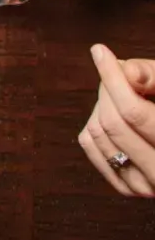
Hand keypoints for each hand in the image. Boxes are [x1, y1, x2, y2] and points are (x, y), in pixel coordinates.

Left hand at [81, 45, 154, 196]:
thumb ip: (153, 76)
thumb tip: (126, 70)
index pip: (133, 113)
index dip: (113, 78)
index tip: (100, 51)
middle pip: (113, 123)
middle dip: (108, 89)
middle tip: (118, 73)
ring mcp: (145, 187)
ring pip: (98, 134)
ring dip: (101, 105)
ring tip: (120, 95)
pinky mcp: (127, 187)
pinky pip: (90, 146)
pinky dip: (93, 123)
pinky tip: (112, 115)